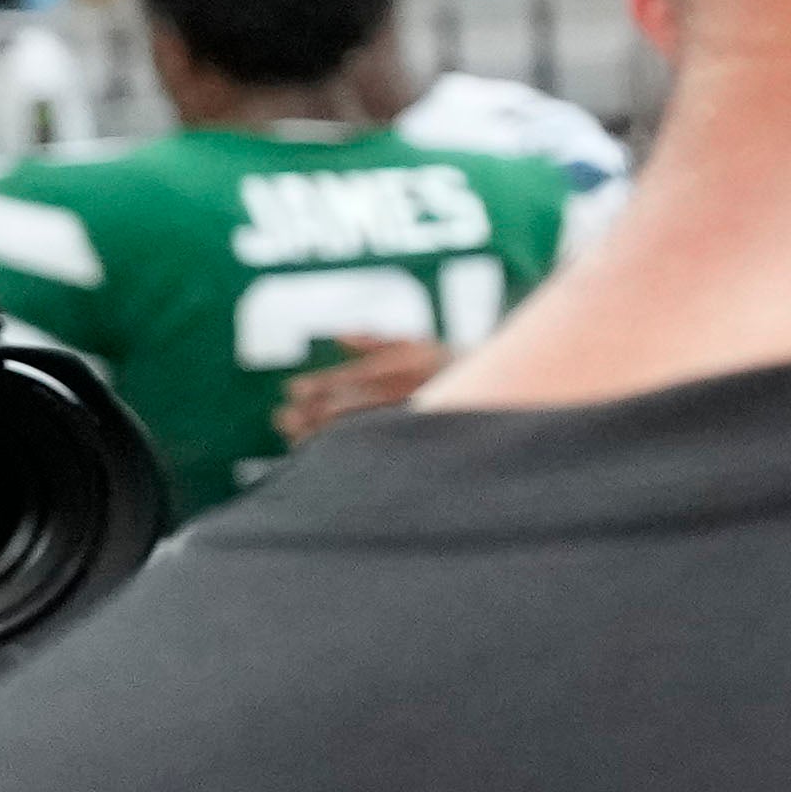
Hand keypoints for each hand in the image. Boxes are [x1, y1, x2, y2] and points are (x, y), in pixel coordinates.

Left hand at [274, 334, 448, 441]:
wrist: (508, 390)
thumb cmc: (458, 365)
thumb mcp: (421, 343)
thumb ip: (377, 340)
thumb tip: (337, 337)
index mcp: (402, 366)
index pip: (349, 378)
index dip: (318, 385)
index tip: (292, 391)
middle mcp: (406, 391)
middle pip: (347, 405)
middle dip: (310, 412)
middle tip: (282, 419)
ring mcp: (412, 417)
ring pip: (356, 429)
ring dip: (321, 434)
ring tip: (294, 438)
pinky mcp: (418, 439)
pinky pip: (374, 447)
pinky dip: (346, 450)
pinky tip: (326, 454)